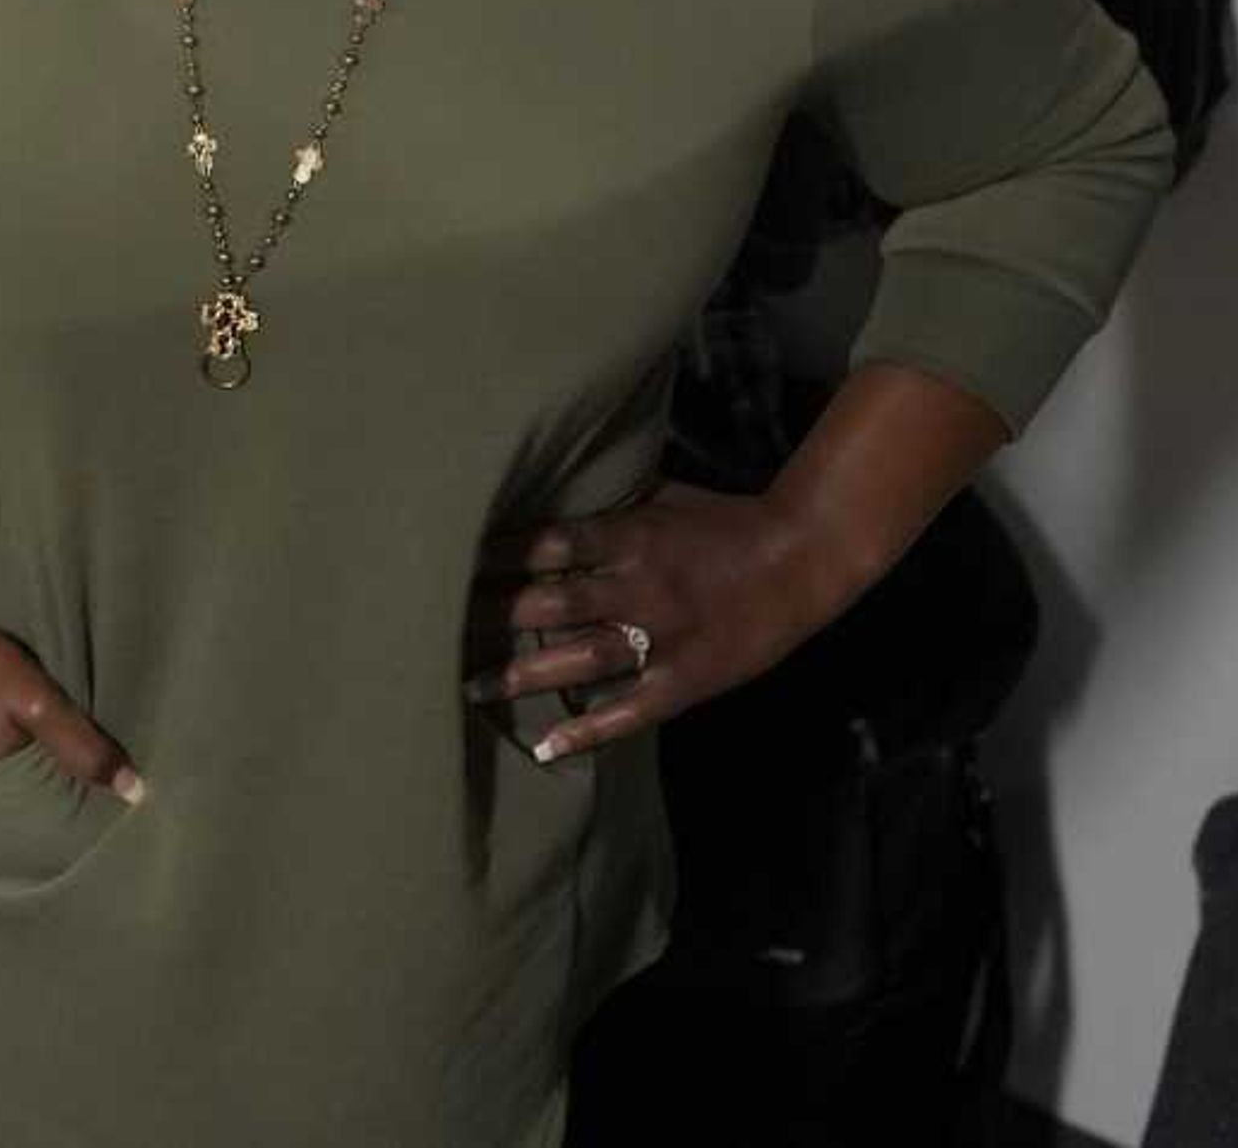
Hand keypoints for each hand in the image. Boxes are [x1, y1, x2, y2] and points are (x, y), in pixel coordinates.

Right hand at [0, 624, 143, 803]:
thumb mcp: (37, 703)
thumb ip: (82, 745)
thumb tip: (135, 793)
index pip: (44, 803)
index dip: (72, 798)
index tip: (103, 795)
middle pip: (18, 787)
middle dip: (46, 780)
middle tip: (81, 766)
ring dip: (18, 756)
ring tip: (48, 744)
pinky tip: (3, 724)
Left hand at [467, 482, 864, 764]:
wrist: (804, 556)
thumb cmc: (724, 520)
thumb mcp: (660, 496)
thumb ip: (606, 504)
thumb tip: (544, 491)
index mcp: (629, 535)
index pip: (546, 542)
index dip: (494, 556)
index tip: (443, 563)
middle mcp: (638, 584)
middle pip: (552, 600)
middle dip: (493, 615)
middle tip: (433, 630)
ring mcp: (664, 635)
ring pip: (581, 655)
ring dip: (523, 673)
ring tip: (470, 687)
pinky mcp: (689, 677)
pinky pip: (632, 709)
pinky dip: (589, 729)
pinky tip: (548, 748)